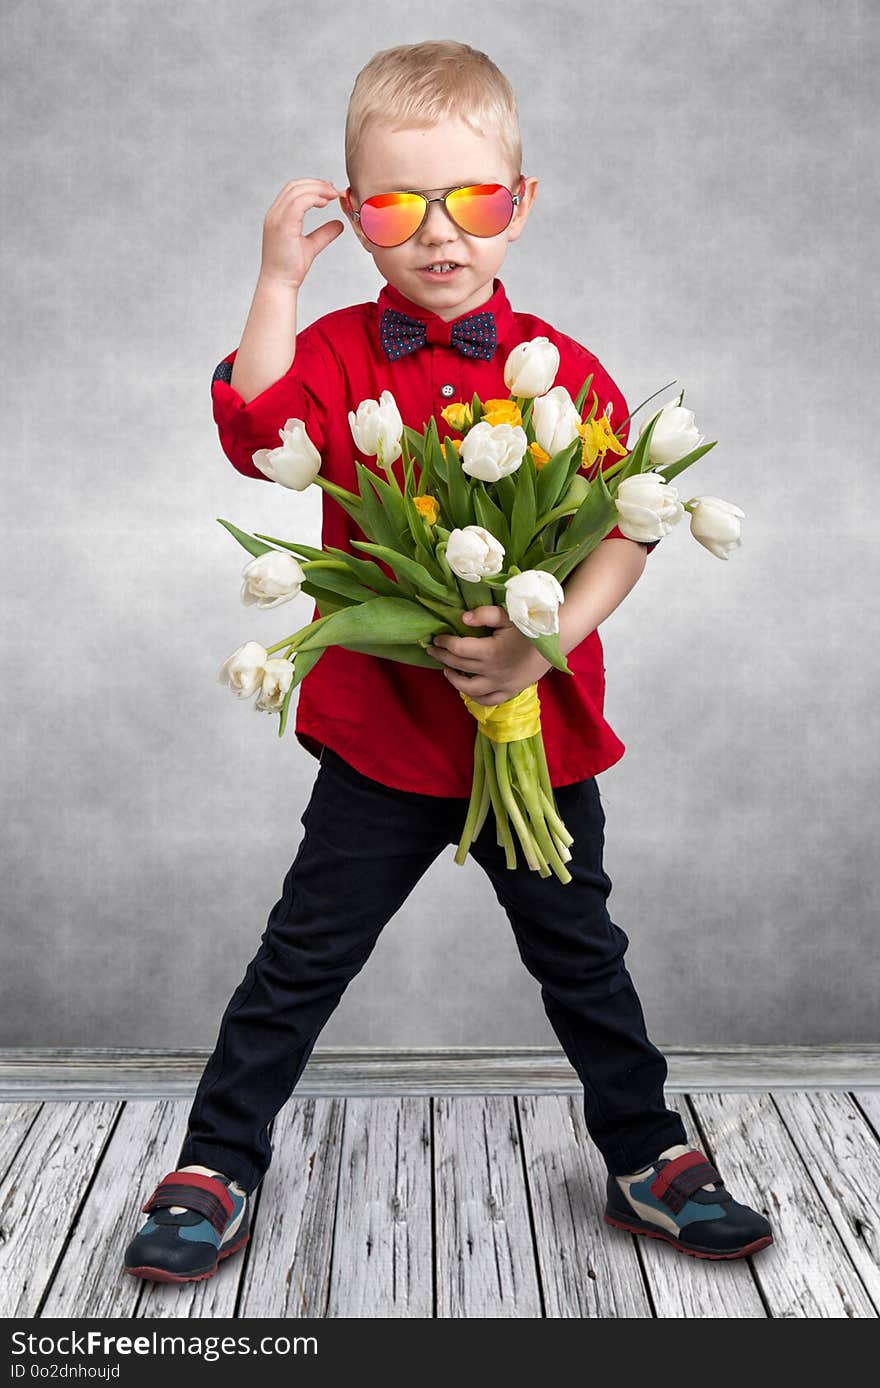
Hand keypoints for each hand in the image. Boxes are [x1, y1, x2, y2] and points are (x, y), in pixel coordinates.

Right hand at [260, 178, 346, 288]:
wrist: (280, 283)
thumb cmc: (290, 268)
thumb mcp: (311, 246)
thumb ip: (323, 233)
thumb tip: (338, 224)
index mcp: (278, 216)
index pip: (292, 190)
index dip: (312, 186)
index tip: (329, 190)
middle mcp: (274, 214)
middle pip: (294, 186)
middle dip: (316, 184)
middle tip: (334, 189)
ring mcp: (276, 219)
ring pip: (296, 191)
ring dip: (317, 189)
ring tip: (332, 194)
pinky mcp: (283, 226)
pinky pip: (298, 203)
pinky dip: (313, 198)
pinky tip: (325, 203)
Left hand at [427, 605, 551, 705]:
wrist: (556, 641)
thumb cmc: (530, 625)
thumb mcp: (507, 615)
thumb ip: (484, 615)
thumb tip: (462, 618)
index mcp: (490, 651)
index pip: (458, 649)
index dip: (444, 642)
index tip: (436, 637)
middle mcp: (493, 671)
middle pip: (459, 666)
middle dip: (442, 657)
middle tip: (433, 649)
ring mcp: (501, 684)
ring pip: (469, 689)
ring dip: (454, 680)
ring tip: (445, 670)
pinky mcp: (510, 691)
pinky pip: (487, 700)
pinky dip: (474, 697)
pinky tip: (466, 688)